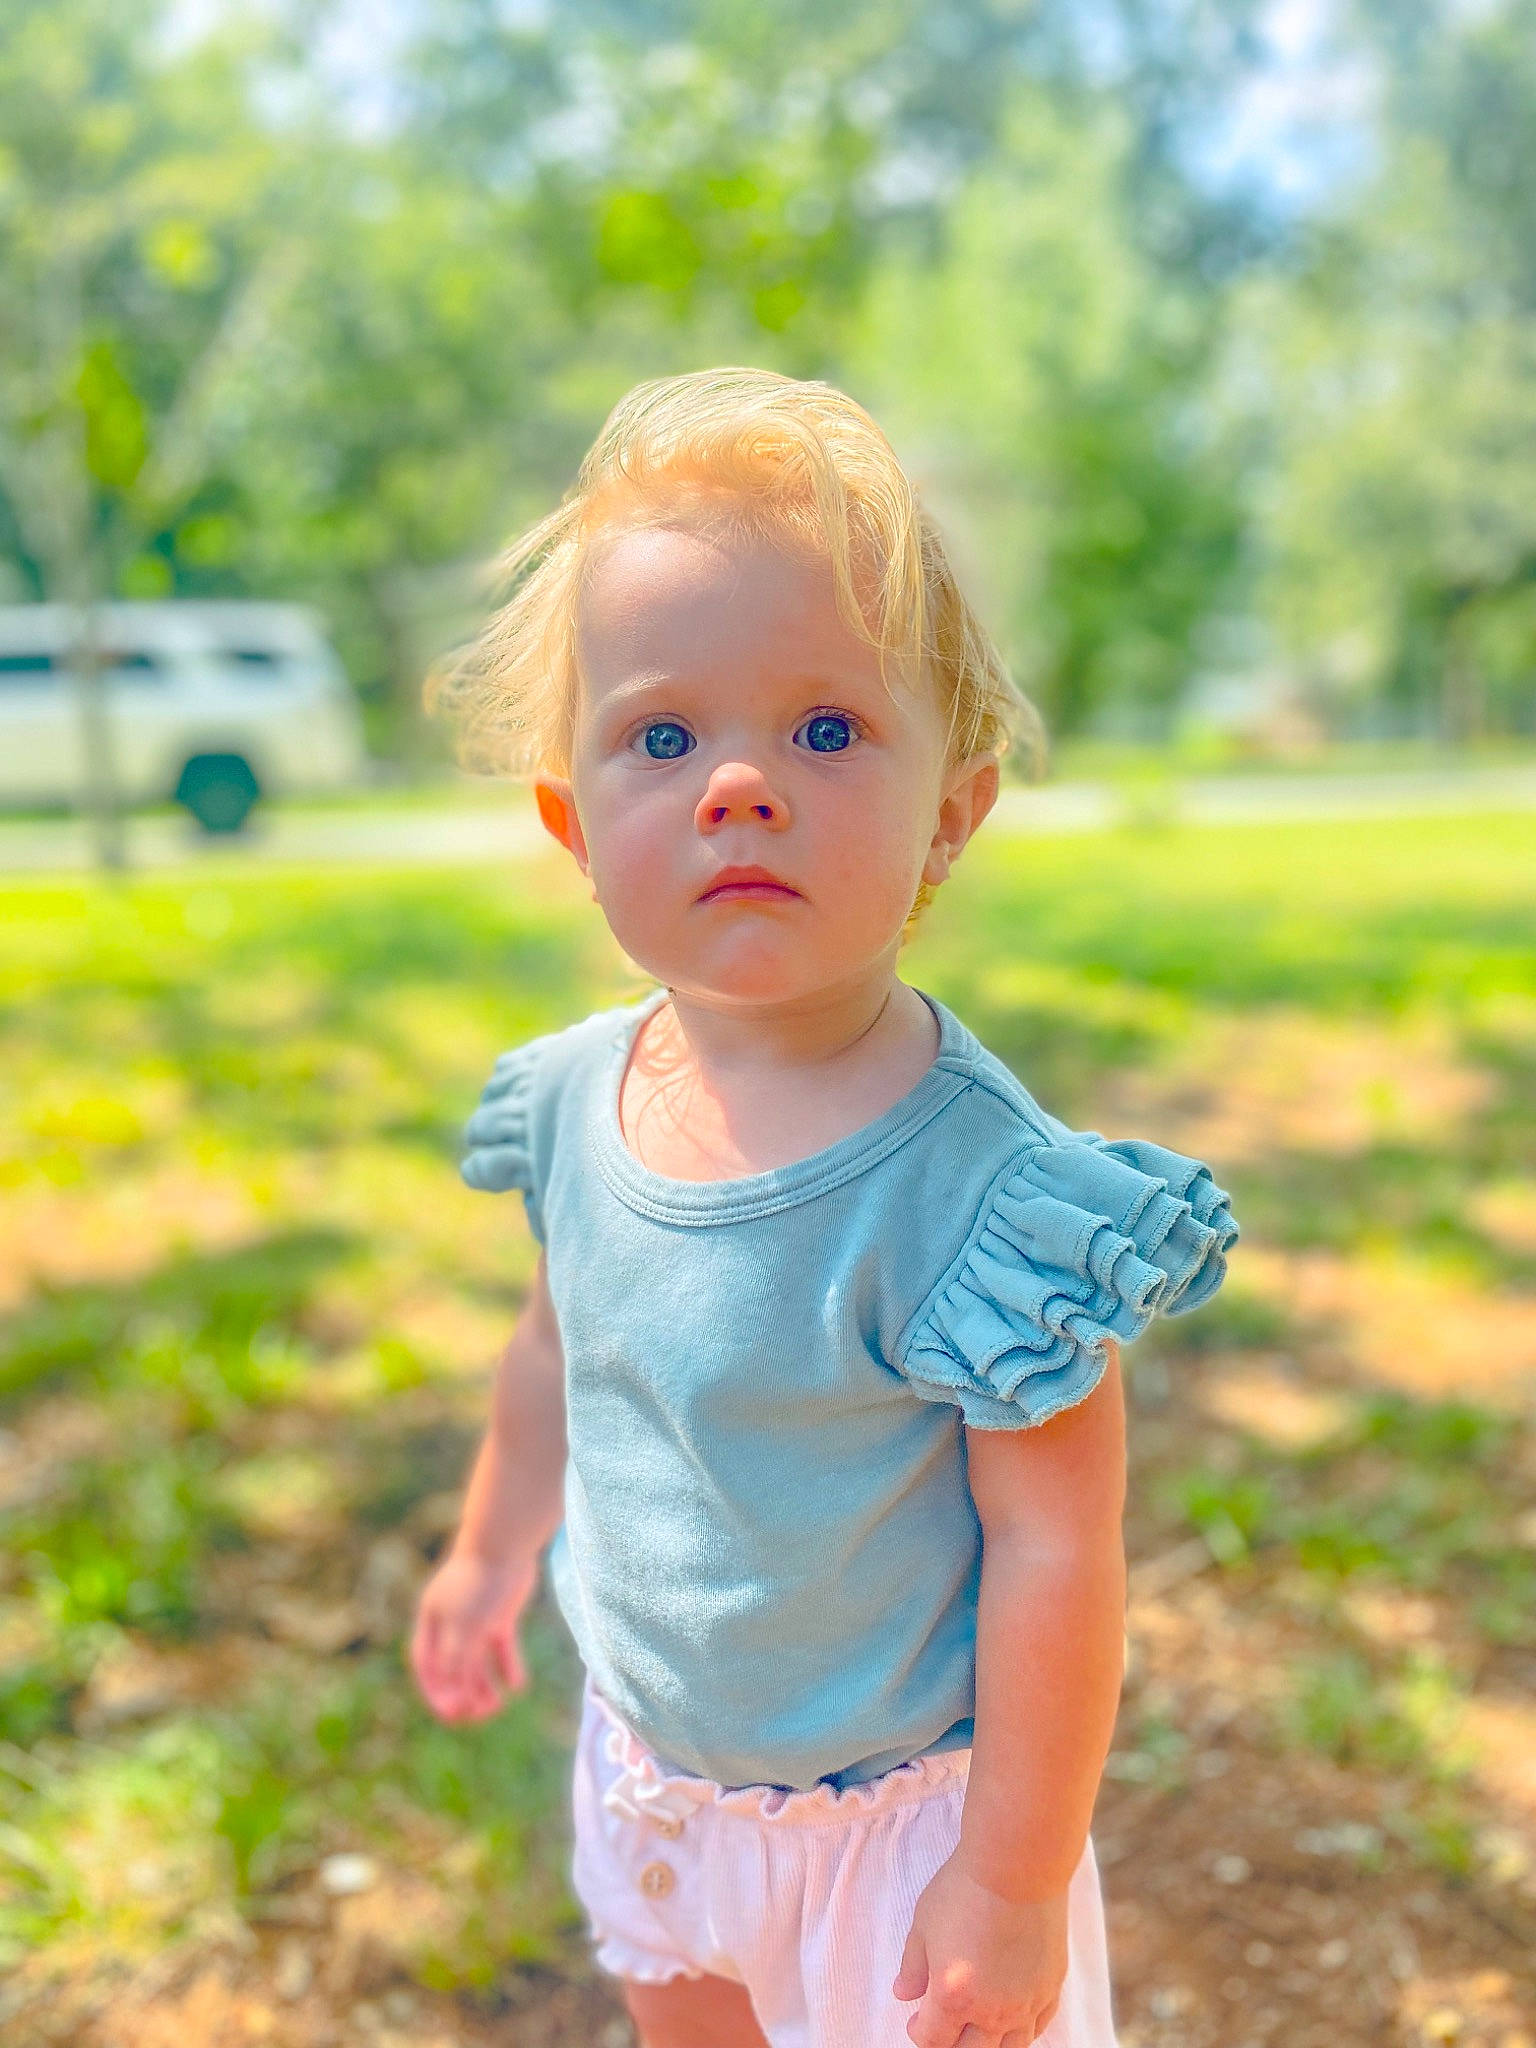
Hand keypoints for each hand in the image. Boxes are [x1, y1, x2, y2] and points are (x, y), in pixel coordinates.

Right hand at [409, 1549, 537, 1722]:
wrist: (507, 1543)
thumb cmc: (478, 1583)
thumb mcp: (463, 1625)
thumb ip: (455, 1660)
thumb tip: (451, 1695)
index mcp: (432, 1621)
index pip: (427, 1666)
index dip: (437, 1692)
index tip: (450, 1713)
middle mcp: (452, 1622)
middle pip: (453, 1667)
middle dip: (462, 1694)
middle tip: (475, 1717)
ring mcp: (477, 1618)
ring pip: (477, 1661)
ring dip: (484, 1686)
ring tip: (495, 1707)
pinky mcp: (501, 1614)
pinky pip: (502, 1648)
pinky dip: (508, 1667)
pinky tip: (516, 1686)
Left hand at [894, 1852, 1068, 2047]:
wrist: (1016, 1865)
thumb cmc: (966, 1889)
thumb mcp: (924, 1924)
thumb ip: (913, 1966)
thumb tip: (904, 1993)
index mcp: (953, 1997)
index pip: (932, 2040)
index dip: (919, 2032)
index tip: (916, 2020)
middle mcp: (992, 2010)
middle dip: (952, 2043)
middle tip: (945, 2024)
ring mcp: (1026, 2003)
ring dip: (988, 2042)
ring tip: (977, 2025)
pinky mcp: (1051, 1987)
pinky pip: (1037, 2027)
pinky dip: (1021, 2029)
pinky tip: (1012, 2016)